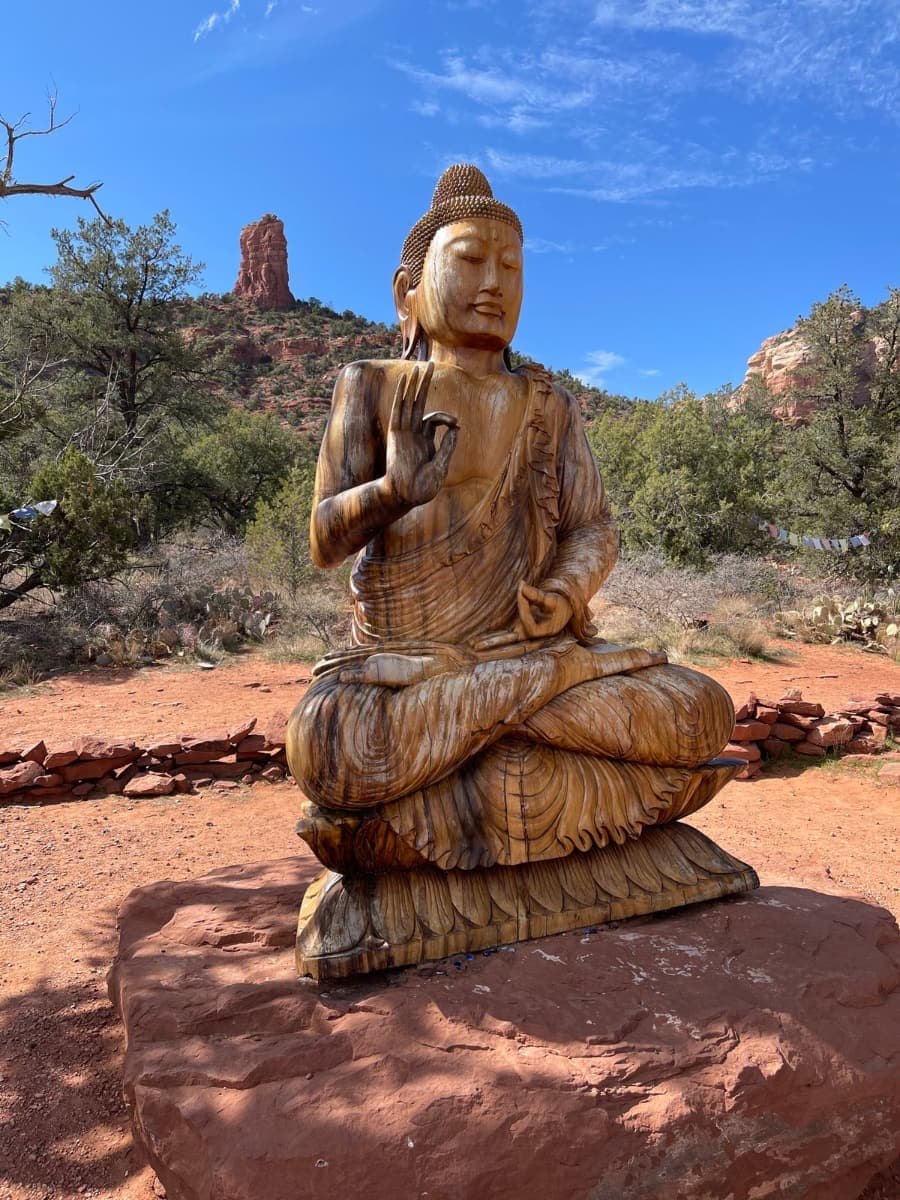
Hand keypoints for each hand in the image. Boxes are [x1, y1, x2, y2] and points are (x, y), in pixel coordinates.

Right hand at [384, 362, 459, 507]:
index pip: (434, 419)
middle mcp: (413, 433)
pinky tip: (405, 383)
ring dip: (414, 384)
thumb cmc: (423, 487)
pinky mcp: (398, 436)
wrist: (406, 497)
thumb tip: (457, 427)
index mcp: (424, 440)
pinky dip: (402, 397)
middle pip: (419, 402)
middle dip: (425, 383)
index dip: (447, 417)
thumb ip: (449, 446)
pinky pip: (399, 412)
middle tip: (430, 363)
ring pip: (409, 403)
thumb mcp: (442, 465)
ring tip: (419, 366)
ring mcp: (405, 433)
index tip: (456, 424)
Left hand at [470, 581, 572, 650]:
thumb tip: (522, 586)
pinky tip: (478, 641)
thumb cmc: (560, 605)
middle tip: (474, 646)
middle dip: (493, 644)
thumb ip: (538, 594)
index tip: (522, 592)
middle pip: (510, 643)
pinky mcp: (518, 630)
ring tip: (472, 645)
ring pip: (505, 641)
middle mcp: (530, 637)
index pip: (528, 623)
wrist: (563, 611)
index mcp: (543, 632)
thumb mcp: (552, 599)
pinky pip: (504, 635)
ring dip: (490, 643)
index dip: (524, 608)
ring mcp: (523, 634)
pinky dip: (493, 637)